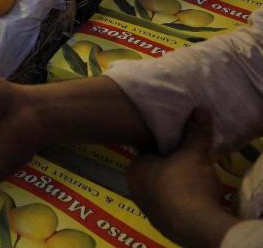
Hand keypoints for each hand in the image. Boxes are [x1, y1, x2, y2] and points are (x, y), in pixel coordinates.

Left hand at [128, 112, 237, 247]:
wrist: (194, 225)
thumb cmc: (186, 182)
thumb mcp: (194, 153)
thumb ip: (195, 132)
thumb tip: (200, 110)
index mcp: (135, 168)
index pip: (146, 151)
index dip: (161, 146)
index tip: (175, 143)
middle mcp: (135, 188)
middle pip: (152, 171)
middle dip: (167, 165)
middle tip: (186, 158)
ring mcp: (147, 208)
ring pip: (160, 189)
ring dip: (173, 184)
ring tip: (193, 178)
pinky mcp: (161, 224)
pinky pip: (169, 206)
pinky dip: (179, 201)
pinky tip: (193, 198)